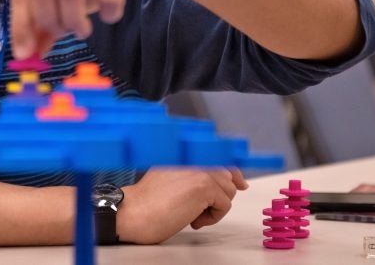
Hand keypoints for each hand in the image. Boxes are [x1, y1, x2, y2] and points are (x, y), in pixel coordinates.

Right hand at [117, 167, 247, 243]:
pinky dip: (213, 217)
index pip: (220, 158)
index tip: (241, 184)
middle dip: (219, 196)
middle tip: (197, 211)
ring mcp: (199, 170)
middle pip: (227, 176)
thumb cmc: (147, 203)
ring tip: (192, 215)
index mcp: (183, 155)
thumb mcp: (171, 179)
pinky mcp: (203, 186)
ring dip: (214, 208)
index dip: (233, 173)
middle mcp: (192, 158)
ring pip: (228, 190)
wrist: (133, 213)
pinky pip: (225, 204)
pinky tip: (193, 220)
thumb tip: (222, 180)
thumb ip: (192, 175)